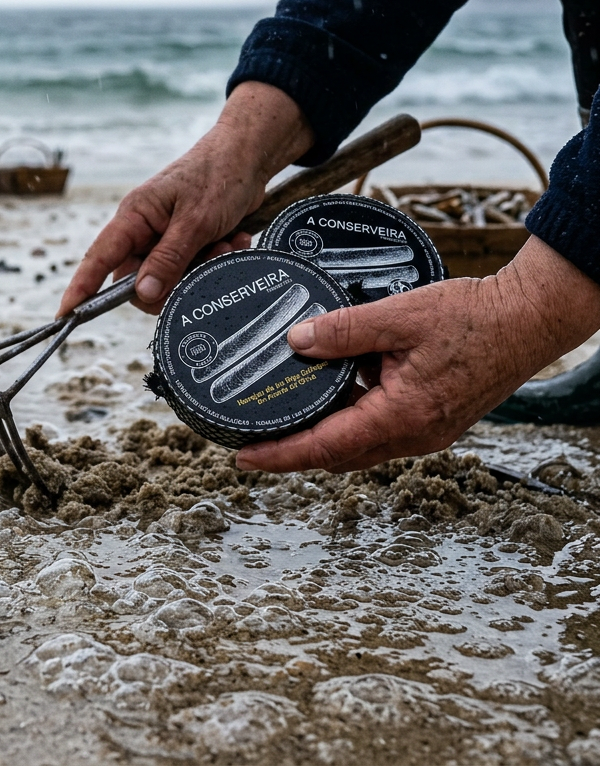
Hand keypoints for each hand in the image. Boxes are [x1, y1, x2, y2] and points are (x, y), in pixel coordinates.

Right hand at [58, 83, 314, 315]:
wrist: (249, 155)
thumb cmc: (219, 175)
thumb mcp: (195, 221)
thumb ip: (168, 260)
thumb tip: (142, 294)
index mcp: (134, 216)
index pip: (98, 257)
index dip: (81, 287)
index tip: (66, 314)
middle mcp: (143, 229)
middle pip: (139, 280)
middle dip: (175, 282)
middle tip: (208, 260)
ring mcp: (164, 238)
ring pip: (169, 279)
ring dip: (201, 270)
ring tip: (226, 244)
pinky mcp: (185, 243)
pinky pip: (191, 271)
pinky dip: (214, 261)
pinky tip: (233, 240)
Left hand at [236, 236, 599, 473]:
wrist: (529, 318)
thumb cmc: (474, 318)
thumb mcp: (399, 316)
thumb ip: (344, 330)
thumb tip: (296, 342)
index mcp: (402, 416)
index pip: (326, 448)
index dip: (280, 455)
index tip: (244, 457)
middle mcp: (414, 435)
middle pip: (339, 455)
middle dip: (294, 451)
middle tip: (253, 437)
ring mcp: (427, 431)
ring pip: (360, 444)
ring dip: (323, 433)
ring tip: (284, 411)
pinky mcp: (433, 418)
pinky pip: (380, 427)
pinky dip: (350, 416)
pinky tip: (332, 389)